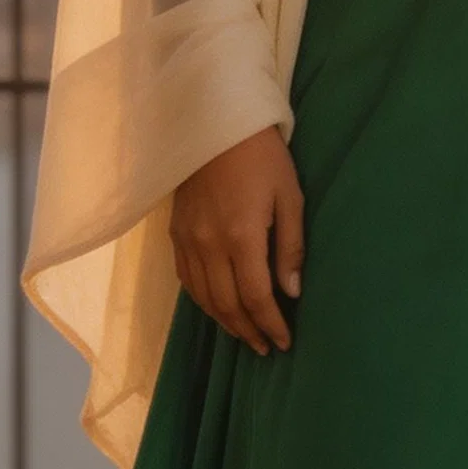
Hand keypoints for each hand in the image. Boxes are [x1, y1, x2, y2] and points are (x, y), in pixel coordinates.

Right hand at [170, 125, 304, 354]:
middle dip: (249, 331)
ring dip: (225, 322)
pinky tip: (217, 307)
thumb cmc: (261, 155)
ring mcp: (187, 239)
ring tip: (245, 335)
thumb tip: (292, 291)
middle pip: (227, 305)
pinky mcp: (175, 232)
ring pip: (203, 297)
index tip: (285, 342)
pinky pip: (186, 279)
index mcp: (241, 236)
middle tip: (267, 347)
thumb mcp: (289, 195)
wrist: (214, 121)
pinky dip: (202, 301)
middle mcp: (209, 244)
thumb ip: (290, 246)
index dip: (270, 324)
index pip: (255, 297)